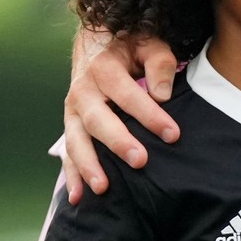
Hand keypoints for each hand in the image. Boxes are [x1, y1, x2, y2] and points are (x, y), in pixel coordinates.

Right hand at [62, 28, 180, 203]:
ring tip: (103, 187)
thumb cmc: (131, 46)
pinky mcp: (70, 125)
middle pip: (98, 119)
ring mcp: (72, 110)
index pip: (128, 94)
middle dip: (118, 142)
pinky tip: (78, 197)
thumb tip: (162, 94)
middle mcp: (82, 89)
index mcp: (103, 67)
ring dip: (88, 165)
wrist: (97, 44)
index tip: (173, 134)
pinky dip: (71, 175)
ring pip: (76, 140)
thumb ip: (160, 64)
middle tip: (140, 161)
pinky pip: (67, 152)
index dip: (150, 115)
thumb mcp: (149, 43)